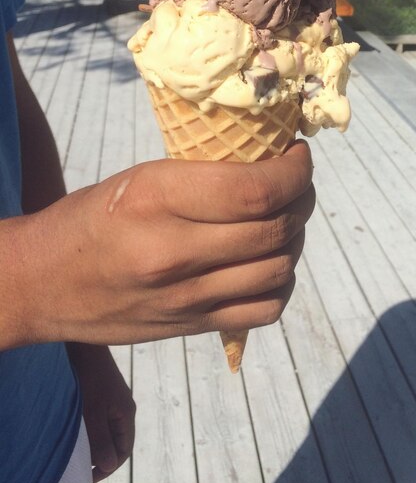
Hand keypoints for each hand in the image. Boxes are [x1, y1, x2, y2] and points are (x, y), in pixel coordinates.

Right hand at [9, 141, 314, 346]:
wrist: (44, 284)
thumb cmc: (92, 218)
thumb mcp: (141, 178)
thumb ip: (205, 177)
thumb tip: (271, 167)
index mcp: (157, 200)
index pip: (256, 190)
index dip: (295, 172)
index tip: (299, 156)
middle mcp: (176, 253)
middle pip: (276, 229)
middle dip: (303, 198)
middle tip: (297, 183)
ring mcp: (188, 298)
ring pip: (281, 268)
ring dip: (296, 238)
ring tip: (286, 219)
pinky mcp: (194, 326)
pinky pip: (268, 309)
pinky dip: (282, 282)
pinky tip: (270, 262)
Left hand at [66, 344, 134, 482]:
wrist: (86, 345)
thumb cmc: (90, 378)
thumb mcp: (92, 414)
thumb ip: (101, 441)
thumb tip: (108, 465)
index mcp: (126, 413)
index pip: (124, 450)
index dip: (107, 466)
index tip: (87, 473)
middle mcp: (124, 407)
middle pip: (117, 440)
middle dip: (100, 455)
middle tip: (79, 463)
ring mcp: (115, 399)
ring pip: (108, 429)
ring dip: (94, 441)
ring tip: (76, 447)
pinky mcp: (105, 392)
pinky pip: (101, 417)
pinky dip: (91, 428)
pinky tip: (76, 426)